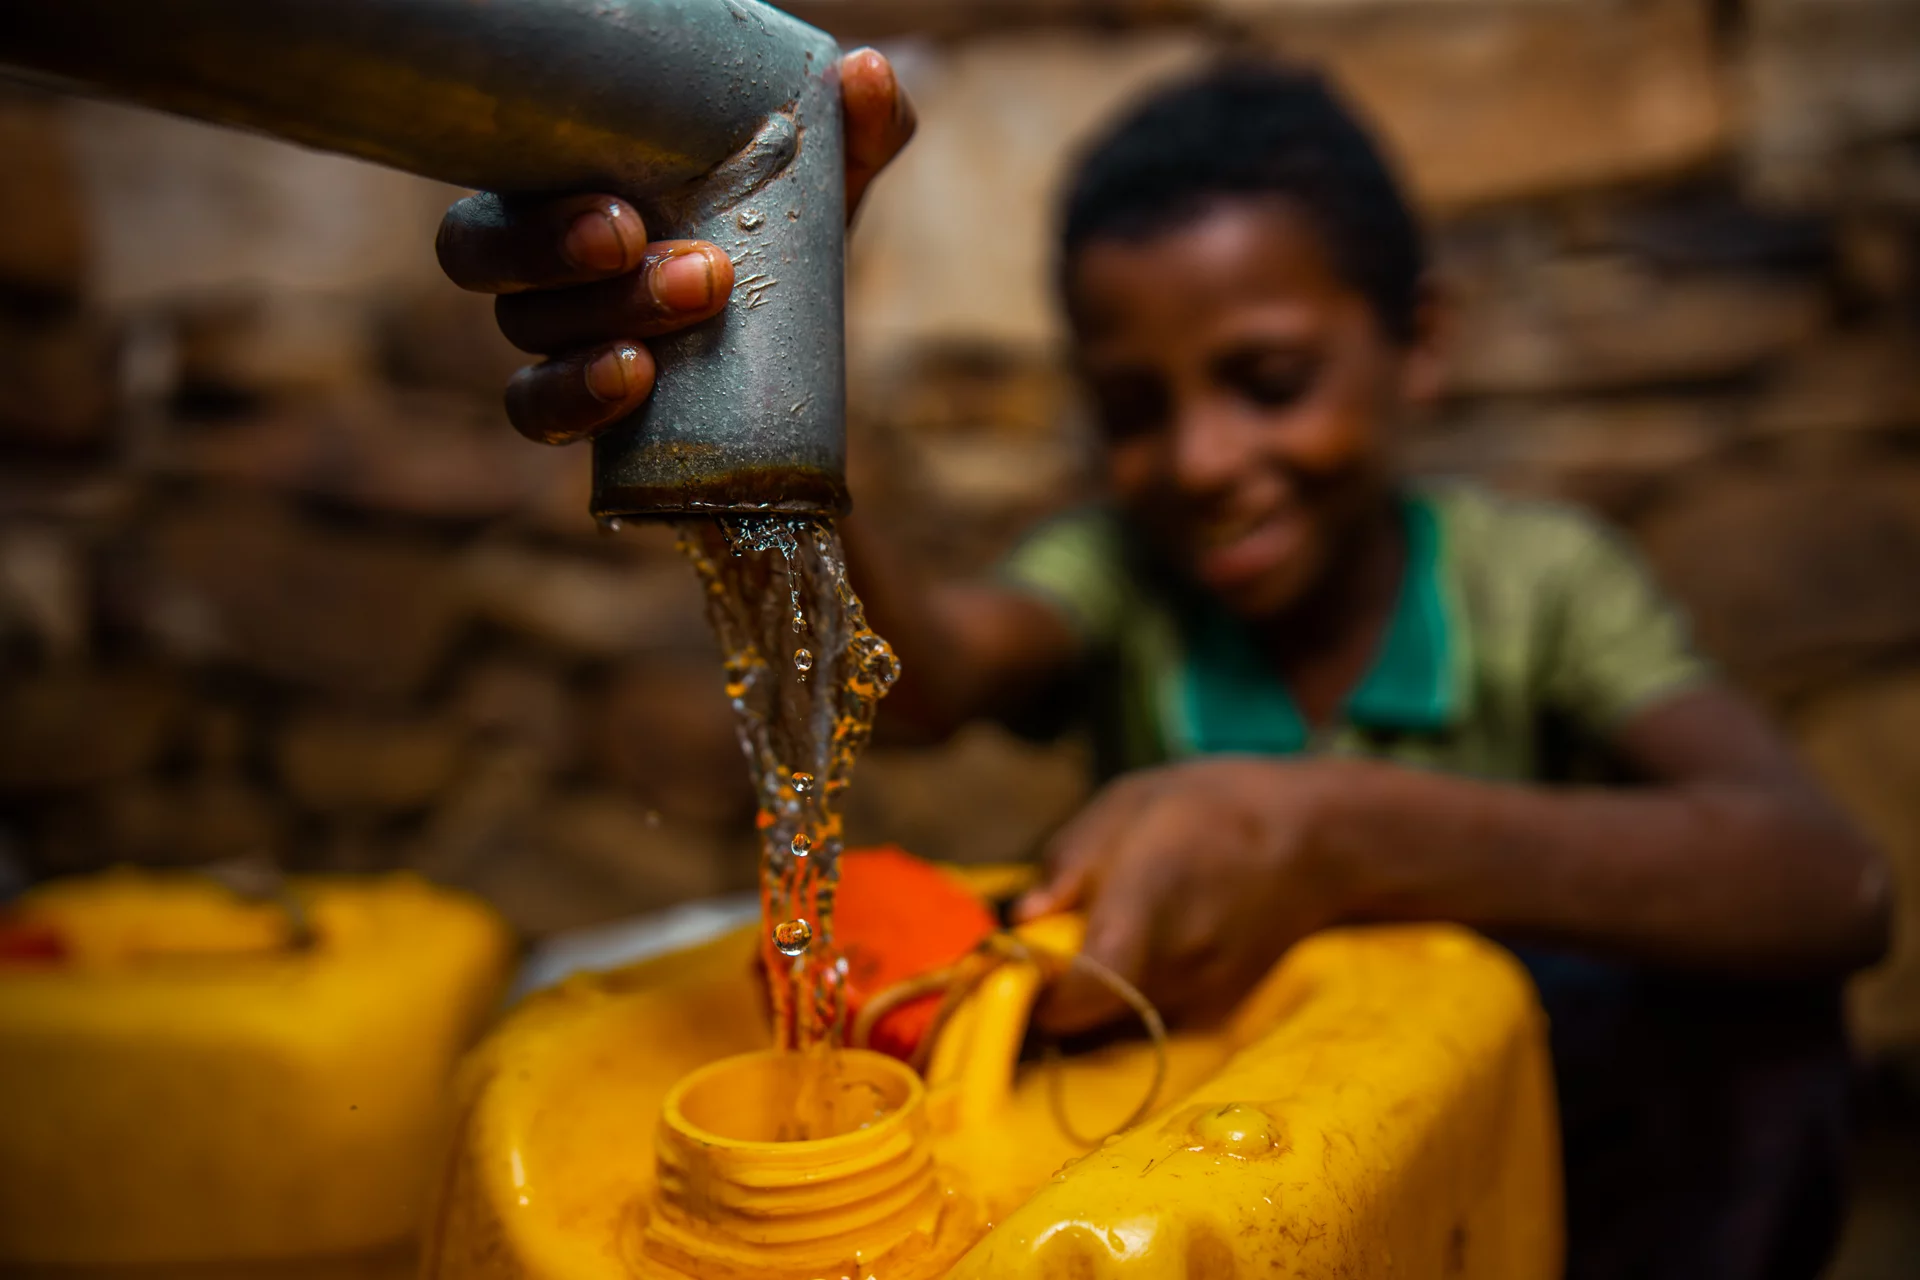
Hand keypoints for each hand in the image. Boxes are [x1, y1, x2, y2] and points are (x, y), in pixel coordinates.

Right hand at [434, 47, 915, 446]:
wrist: (810, 329)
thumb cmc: (782, 222)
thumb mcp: (820, 170)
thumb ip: (849, 124)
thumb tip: (867, 74)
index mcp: (564, 180)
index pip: (500, 184)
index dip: (534, 203)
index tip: (629, 211)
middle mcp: (540, 258)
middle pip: (487, 257)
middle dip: (562, 257)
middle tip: (692, 266)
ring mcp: (556, 335)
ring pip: (524, 333)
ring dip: (600, 326)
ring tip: (696, 311)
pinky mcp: (580, 404)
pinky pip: (538, 413)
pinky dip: (573, 401)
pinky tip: (635, 384)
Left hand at [1015, 758, 1359, 1032]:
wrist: (1319, 840)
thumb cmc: (1210, 806)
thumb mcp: (1125, 803)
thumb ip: (1069, 863)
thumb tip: (1021, 920)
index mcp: (1146, 906)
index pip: (1079, 989)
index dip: (1031, 992)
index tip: (1011, 965)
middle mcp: (1175, 966)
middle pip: (1085, 1016)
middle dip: (1051, 994)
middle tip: (1041, 951)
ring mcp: (1201, 996)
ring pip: (1115, 1020)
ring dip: (1090, 993)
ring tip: (1098, 935)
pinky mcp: (1216, 1011)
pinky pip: (1149, 1014)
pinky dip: (1130, 991)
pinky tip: (1145, 944)